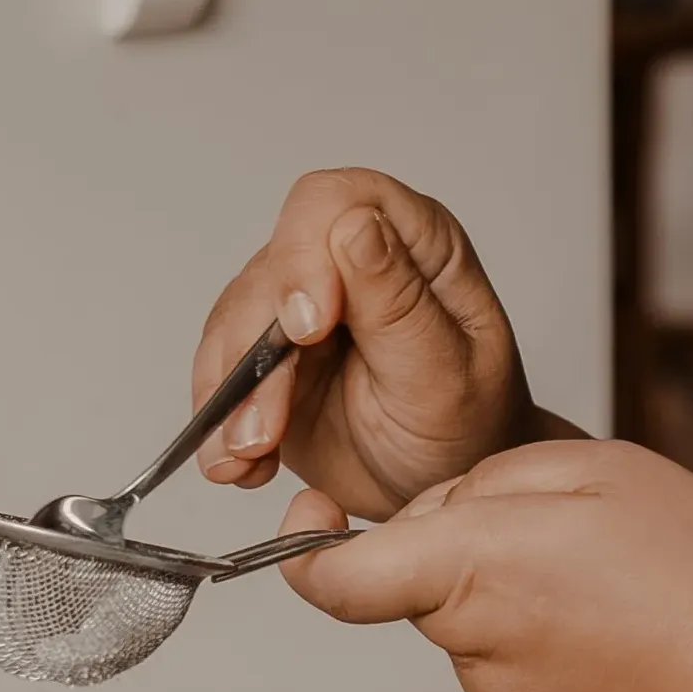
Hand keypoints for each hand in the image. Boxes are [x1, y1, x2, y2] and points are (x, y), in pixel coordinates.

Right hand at [192, 169, 577, 520]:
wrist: (445, 489)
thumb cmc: (471, 427)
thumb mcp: (448, 376)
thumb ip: (400, 305)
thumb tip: (356, 225)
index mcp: (412, 244)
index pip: (332, 203)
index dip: (304, 254)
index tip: (307, 328)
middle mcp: (350, 263)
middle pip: (270, 270)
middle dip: (257, 351)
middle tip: (267, 426)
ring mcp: (303, 308)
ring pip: (234, 323)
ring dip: (233, 396)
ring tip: (253, 453)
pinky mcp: (270, 358)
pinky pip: (222, 372)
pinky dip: (221, 422)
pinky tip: (242, 462)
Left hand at [276, 438, 692, 691]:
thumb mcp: (598, 468)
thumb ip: (491, 479)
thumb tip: (437, 513)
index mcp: (470, 563)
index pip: (337, 578)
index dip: (305, 552)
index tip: (310, 519)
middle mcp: (470, 641)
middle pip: (422, 585)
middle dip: (467, 551)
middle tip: (566, 530)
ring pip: (474, 627)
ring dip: (517, 599)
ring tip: (615, 586)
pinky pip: (514, 672)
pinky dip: (550, 647)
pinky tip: (621, 633)